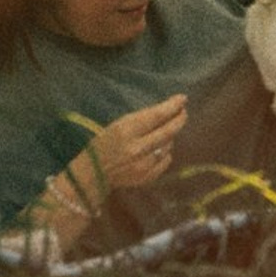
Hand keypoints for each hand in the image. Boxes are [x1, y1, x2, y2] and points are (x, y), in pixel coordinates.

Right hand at [70, 93, 187, 198]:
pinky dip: (166, 152)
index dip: (173, 106)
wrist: (92, 174)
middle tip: (183, 112)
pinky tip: (160, 147)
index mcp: (126, 131)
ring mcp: (142, 165)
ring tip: (166, 130)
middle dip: (179, 119)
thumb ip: (142, 119)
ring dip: (170, 136)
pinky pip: (165, 161)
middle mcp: (136, 148)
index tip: (183, 98)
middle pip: (167, 131)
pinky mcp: (146, 178)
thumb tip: (168, 110)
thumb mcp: (118, 124)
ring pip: (168, 145)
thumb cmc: (103, 143)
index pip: (157, 116)